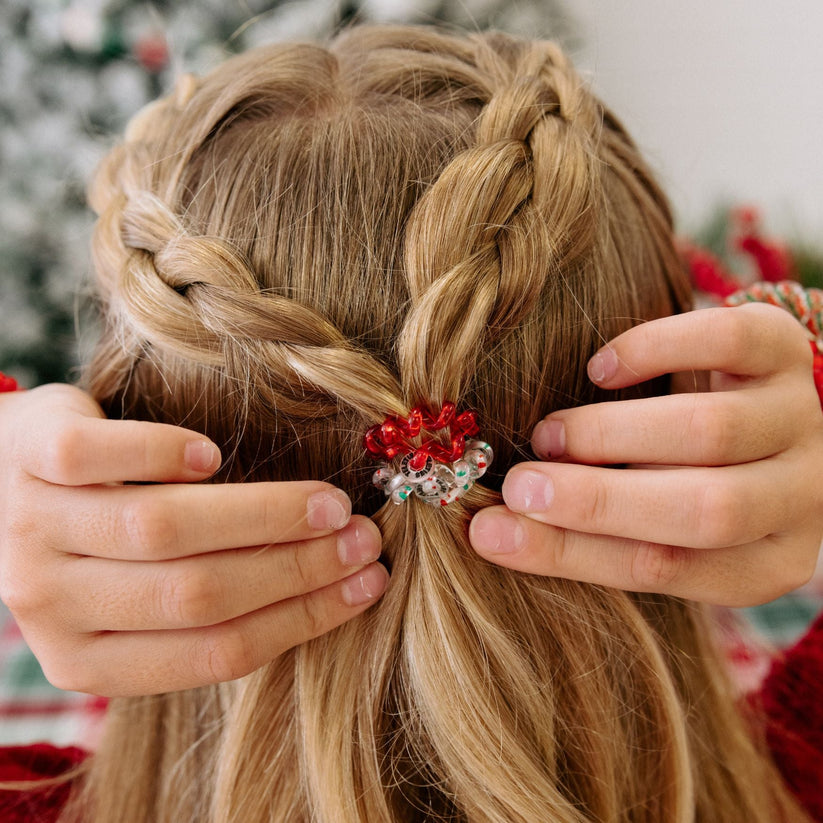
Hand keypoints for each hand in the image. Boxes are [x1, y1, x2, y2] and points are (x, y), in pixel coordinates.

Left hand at [0, 384, 386, 696]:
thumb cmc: (91, 540)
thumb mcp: (135, 594)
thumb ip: (204, 604)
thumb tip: (327, 587)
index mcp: (87, 658)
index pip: (214, 650)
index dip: (303, 618)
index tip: (367, 584)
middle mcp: (53, 602)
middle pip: (197, 593)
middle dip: (296, 568)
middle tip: (362, 538)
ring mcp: (34, 526)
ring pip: (159, 529)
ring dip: (258, 515)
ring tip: (325, 501)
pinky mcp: (27, 456)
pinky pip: (91, 457)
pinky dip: (160, 454)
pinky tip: (211, 455)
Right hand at [470, 303, 822, 606]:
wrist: (764, 409)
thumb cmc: (692, 478)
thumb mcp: (663, 523)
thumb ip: (601, 531)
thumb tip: (492, 529)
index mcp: (763, 562)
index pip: (666, 568)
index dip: (571, 553)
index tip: (489, 535)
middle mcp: (800, 496)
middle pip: (704, 510)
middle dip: (597, 500)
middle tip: (519, 485)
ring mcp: (798, 417)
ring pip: (711, 431)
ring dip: (613, 432)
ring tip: (551, 434)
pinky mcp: (785, 348)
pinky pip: (727, 341)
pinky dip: (654, 349)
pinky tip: (603, 367)